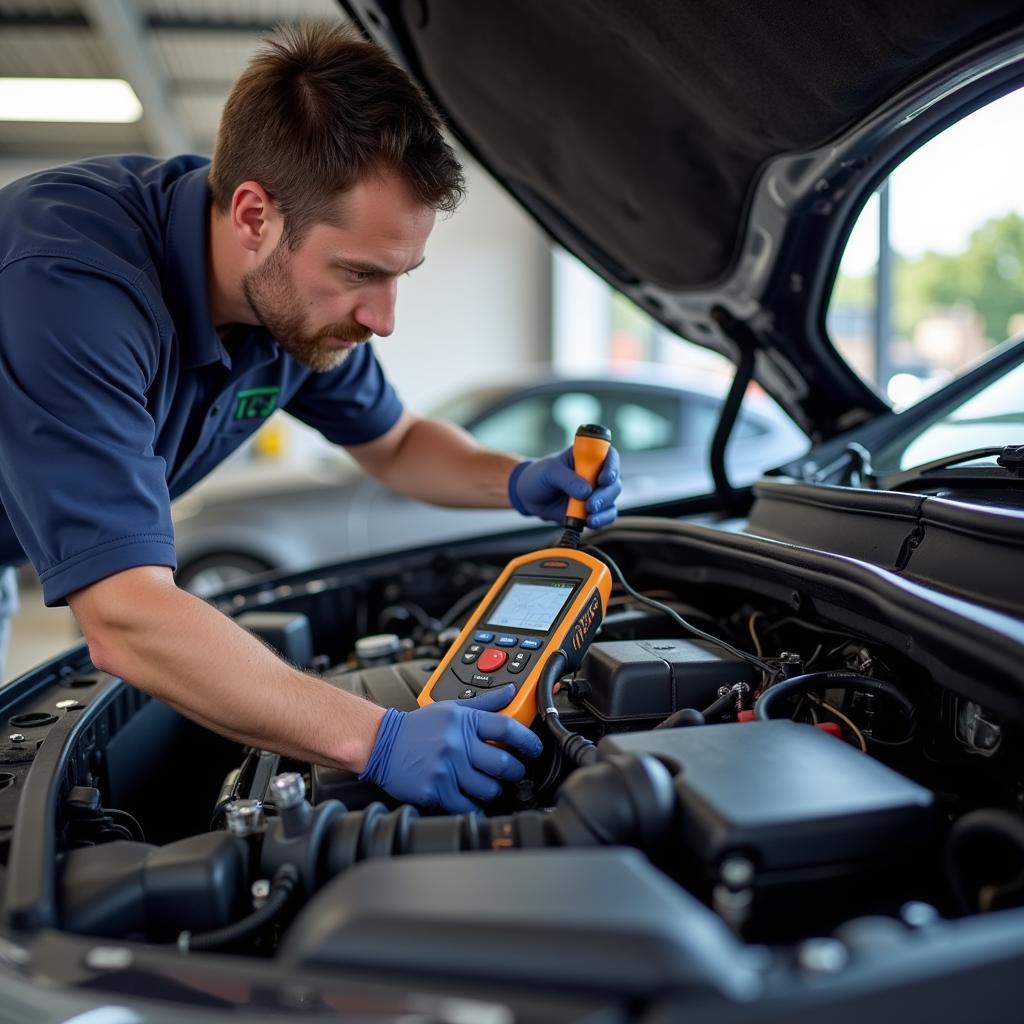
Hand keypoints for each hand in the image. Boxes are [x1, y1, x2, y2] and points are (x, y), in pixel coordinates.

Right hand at [359, 684, 543, 813]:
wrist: (382, 742)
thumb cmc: (418, 727)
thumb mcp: (452, 707)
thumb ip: (486, 702)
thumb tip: (512, 691)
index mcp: (465, 721)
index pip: (507, 727)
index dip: (528, 740)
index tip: (536, 748)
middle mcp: (457, 744)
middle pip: (504, 763)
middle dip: (516, 770)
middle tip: (514, 771)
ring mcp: (447, 768)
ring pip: (489, 788)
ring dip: (495, 789)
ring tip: (491, 784)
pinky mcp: (436, 790)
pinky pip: (467, 805)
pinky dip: (475, 805)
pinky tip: (473, 798)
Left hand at [508, 445, 620, 528]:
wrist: (529, 497)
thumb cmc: (539, 476)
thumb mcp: (549, 471)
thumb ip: (567, 479)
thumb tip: (586, 492)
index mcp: (587, 455)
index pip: (609, 455)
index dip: (611, 466)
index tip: (603, 478)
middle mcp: (596, 472)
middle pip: (614, 481)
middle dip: (605, 494)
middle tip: (591, 504)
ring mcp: (596, 491)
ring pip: (611, 499)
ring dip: (603, 508)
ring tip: (588, 516)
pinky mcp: (593, 508)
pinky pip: (606, 515)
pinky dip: (602, 520)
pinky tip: (590, 522)